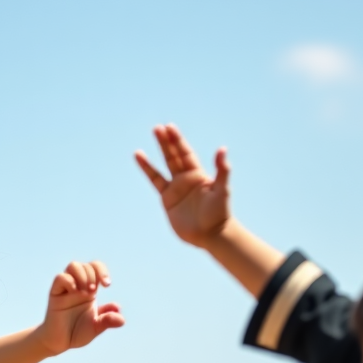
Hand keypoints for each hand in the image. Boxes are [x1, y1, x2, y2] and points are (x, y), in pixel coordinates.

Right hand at [35, 261, 124, 355]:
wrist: (59, 342)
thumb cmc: (77, 332)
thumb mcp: (96, 327)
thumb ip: (107, 321)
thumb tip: (121, 319)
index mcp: (90, 290)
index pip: (96, 269)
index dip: (103, 271)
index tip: (107, 285)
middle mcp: (78, 286)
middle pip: (86, 265)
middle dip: (94, 274)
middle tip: (93, 291)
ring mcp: (66, 288)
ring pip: (73, 266)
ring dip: (83, 275)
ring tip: (86, 291)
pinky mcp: (55, 293)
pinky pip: (60, 278)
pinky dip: (69, 281)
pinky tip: (74, 292)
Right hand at [135, 124, 231, 246]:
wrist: (210, 234)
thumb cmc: (219, 213)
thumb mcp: (222, 190)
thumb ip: (222, 170)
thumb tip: (222, 149)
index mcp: (199, 173)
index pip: (186, 152)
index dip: (178, 140)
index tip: (170, 127)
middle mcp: (186, 177)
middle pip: (174, 155)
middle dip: (167, 141)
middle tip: (158, 127)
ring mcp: (176, 187)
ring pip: (165, 164)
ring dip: (159, 150)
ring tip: (151, 134)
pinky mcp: (167, 199)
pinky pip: (155, 180)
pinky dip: (147, 169)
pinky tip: (139, 156)